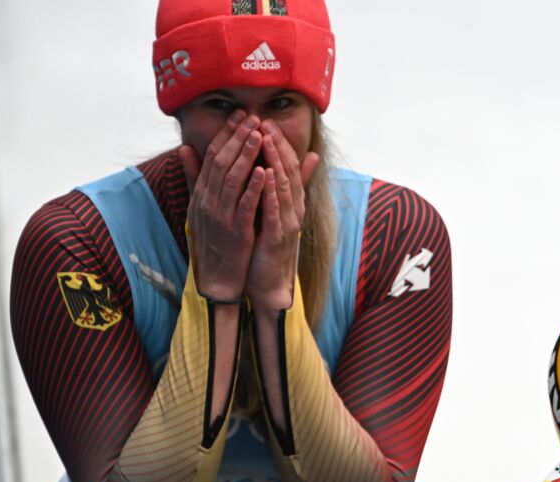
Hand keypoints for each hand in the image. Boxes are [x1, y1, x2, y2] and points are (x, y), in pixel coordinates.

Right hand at [180, 112, 265, 301]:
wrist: (217, 275)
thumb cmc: (214, 238)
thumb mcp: (200, 205)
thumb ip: (196, 177)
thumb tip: (185, 148)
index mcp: (202, 193)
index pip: (212, 156)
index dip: (226, 134)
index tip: (238, 116)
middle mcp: (208, 201)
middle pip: (221, 162)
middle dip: (237, 138)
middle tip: (251, 117)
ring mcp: (221, 216)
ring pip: (232, 179)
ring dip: (246, 155)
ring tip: (258, 135)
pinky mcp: (236, 231)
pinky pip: (244, 206)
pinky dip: (254, 188)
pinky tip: (264, 171)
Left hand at [245, 121, 319, 312]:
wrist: (268, 280)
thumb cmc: (267, 244)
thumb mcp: (273, 212)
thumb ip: (279, 188)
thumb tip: (294, 164)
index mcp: (291, 202)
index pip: (288, 167)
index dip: (279, 144)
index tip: (266, 122)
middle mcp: (294, 209)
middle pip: (288, 171)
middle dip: (277, 146)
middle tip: (266, 122)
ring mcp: (288, 222)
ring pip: (284, 186)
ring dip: (275, 161)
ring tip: (265, 139)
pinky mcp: (278, 236)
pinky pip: (275, 209)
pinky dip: (270, 190)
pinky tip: (265, 173)